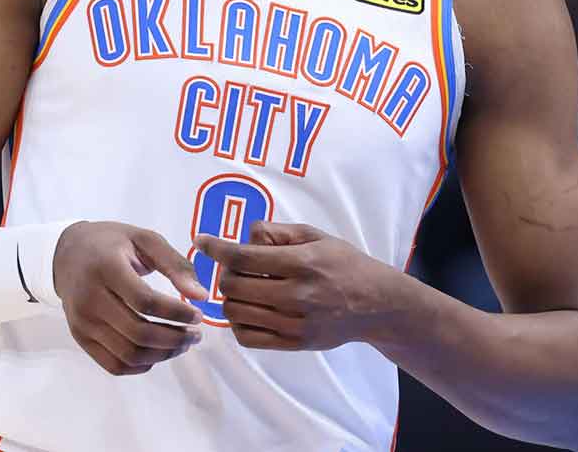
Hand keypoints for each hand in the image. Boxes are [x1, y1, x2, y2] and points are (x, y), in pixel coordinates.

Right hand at [53, 221, 208, 374]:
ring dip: (162, 354)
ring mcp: (82, 322)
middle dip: (175, 339)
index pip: (145, 301)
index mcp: (106, 268)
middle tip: (196, 334)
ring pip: (127, 354)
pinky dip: (141, 365)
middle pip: (138, 332)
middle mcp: (89, 298)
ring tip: (182, 344)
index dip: (177, 313)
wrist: (67, 253)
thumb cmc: (112, 243)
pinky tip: (158, 352)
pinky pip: (113, 364)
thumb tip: (201, 296)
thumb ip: (176, 265)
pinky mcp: (79, 337)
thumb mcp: (146, 240)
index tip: (198, 315)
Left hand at [194, 221, 404, 351]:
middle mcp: (298, 294)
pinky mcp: (294, 343)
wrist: (375, 304)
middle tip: (233, 268)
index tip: (201, 241)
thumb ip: (279, 233)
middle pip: (233, 286)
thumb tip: (244, 235)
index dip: (216, 248)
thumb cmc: (344, 264)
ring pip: (235, 312)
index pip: (244, 257)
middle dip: (225, 273)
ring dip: (230, 298)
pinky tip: (249, 311)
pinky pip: (248, 337)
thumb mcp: (317, 236)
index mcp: (303, 263)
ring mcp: (295, 323)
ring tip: (243, 289)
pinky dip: (238, 323)